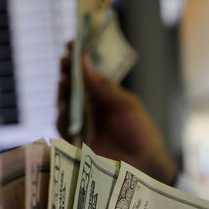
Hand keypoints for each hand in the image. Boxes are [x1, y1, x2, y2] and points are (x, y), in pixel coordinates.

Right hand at [57, 43, 177, 184]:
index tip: (71, 43)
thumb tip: (83, 60)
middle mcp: (89, 110)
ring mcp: (82, 126)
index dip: (76, 59)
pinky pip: (64, 129)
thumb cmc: (141, 133)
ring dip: (62, 93)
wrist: (147, 165)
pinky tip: (64, 108)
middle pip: (71, 88)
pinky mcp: (77, 144)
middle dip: (66, 73)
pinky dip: (62, 117)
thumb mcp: (125, 105)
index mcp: (102, 97)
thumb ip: (103, 86)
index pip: (85, 75)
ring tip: (63, 81)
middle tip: (64, 60)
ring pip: (64, 106)